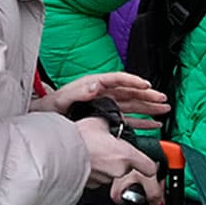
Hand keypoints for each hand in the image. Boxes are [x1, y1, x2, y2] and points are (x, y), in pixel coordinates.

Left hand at [35, 70, 170, 130]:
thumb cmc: (48, 108)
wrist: (42, 119)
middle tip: (162, 99)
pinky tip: (152, 124)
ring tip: (163, 109)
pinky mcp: (106, 118)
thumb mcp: (61, 99)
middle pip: (129, 92)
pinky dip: (141, 122)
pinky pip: (128, 119)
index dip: (133, 81)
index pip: (118, 79)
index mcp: (93, 85)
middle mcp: (102, 94)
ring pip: (132, 105)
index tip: (146, 85)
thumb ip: (78, 92)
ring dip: (148, 107)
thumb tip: (95, 84)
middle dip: (147, 95)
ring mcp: (106, 106)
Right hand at [75, 116, 160, 202]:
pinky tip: (86, 161)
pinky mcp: (90, 186)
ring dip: (107, 165)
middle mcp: (117, 171)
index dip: (149, 164)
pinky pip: (98, 178)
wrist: (55, 152)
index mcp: (125, 155)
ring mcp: (104, 180)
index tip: (147, 161)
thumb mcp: (99, 121)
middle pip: (128, 168)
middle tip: (110, 149)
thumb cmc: (76, 138)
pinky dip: (95, 171)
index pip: (150, 167)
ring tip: (94, 153)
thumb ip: (112, 123)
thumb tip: (114, 119)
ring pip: (112, 173)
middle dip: (121, 160)